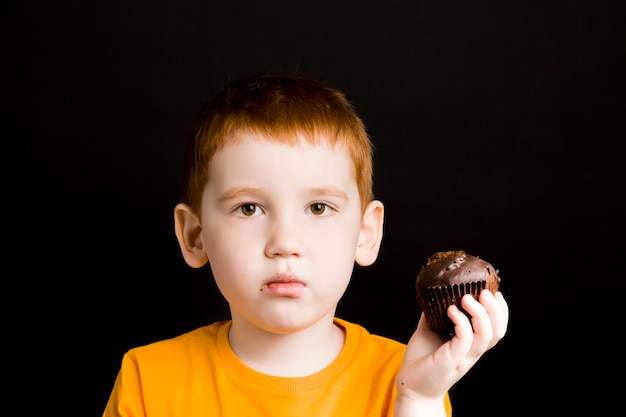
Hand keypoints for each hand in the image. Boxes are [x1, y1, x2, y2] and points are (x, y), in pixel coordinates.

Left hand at [395, 290, 508, 407]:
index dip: (501, 310)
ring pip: (486, 335)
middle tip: (483, 291)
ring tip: (466, 297)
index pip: (497, 328)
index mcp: (473, 344)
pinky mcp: (451, 360)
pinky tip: (451, 310)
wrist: (411, 384)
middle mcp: (473, 351)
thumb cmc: (423, 358)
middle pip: (497, 331)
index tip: (494, 292)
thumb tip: (435, 290)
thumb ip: (436, 312)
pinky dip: (461, 322)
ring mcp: (463, 357)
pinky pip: (464, 340)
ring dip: (480, 313)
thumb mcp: (431, 329)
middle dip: (495, 309)